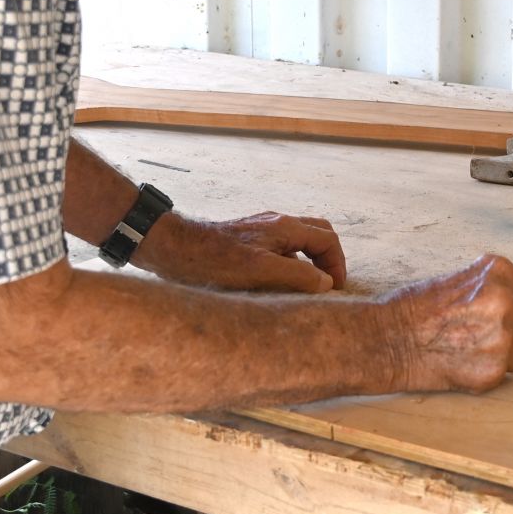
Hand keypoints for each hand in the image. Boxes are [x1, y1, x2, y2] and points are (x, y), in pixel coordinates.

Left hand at [139, 211, 347, 293]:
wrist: (175, 248)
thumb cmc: (214, 259)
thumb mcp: (261, 270)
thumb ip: (297, 275)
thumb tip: (325, 283)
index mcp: (285, 227)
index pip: (328, 240)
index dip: (337, 265)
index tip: (334, 290)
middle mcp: (276, 223)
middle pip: (318, 234)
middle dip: (329, 258)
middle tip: (327, 285)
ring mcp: (261, 230)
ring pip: (299, 241)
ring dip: (309, 261)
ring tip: (305, 288)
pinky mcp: (248, 239)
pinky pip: (280, 248)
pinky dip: (290, 263)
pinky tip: (277, 283)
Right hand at [380, 254, 512, 391]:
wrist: (388, 338)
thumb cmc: (416, 311)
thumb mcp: (465, 283)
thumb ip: (504, 295)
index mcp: (499, 272)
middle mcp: (506, 299)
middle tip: (492, 346)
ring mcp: (502, 332)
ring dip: (504, 358)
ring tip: (466, 348)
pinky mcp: (494, 364)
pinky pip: (505, 374)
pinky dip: (487, 374)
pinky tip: (460, 361)